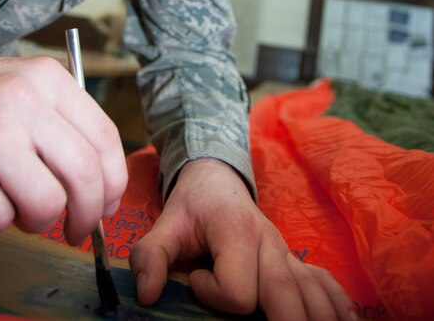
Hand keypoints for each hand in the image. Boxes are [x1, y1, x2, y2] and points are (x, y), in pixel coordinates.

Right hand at [0, 38, 126, 242]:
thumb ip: (64, 122)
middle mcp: (22, 100)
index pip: (104, 137)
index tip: (108, 203)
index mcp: (47, 78)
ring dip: (39, 221)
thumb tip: (102, 185)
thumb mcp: (24, 84)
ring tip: (20, 206)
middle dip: (88, 214)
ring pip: (45, 203)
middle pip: (84, 174)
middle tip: (77, 229)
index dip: (114, 182)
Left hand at [130, 157, 354, 319]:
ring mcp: (288, 255)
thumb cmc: (193, 205)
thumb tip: (147, 295)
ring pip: (315, 296)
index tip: (195, 279)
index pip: (238, 291)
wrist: (218, 177)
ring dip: (316, 319)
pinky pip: (327, 285)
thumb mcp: (166, 223)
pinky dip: (338, 306)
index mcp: (237, 233)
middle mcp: (270, 245)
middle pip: (287, 301)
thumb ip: (152, 255)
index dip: (214, 296)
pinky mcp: (297, 262)